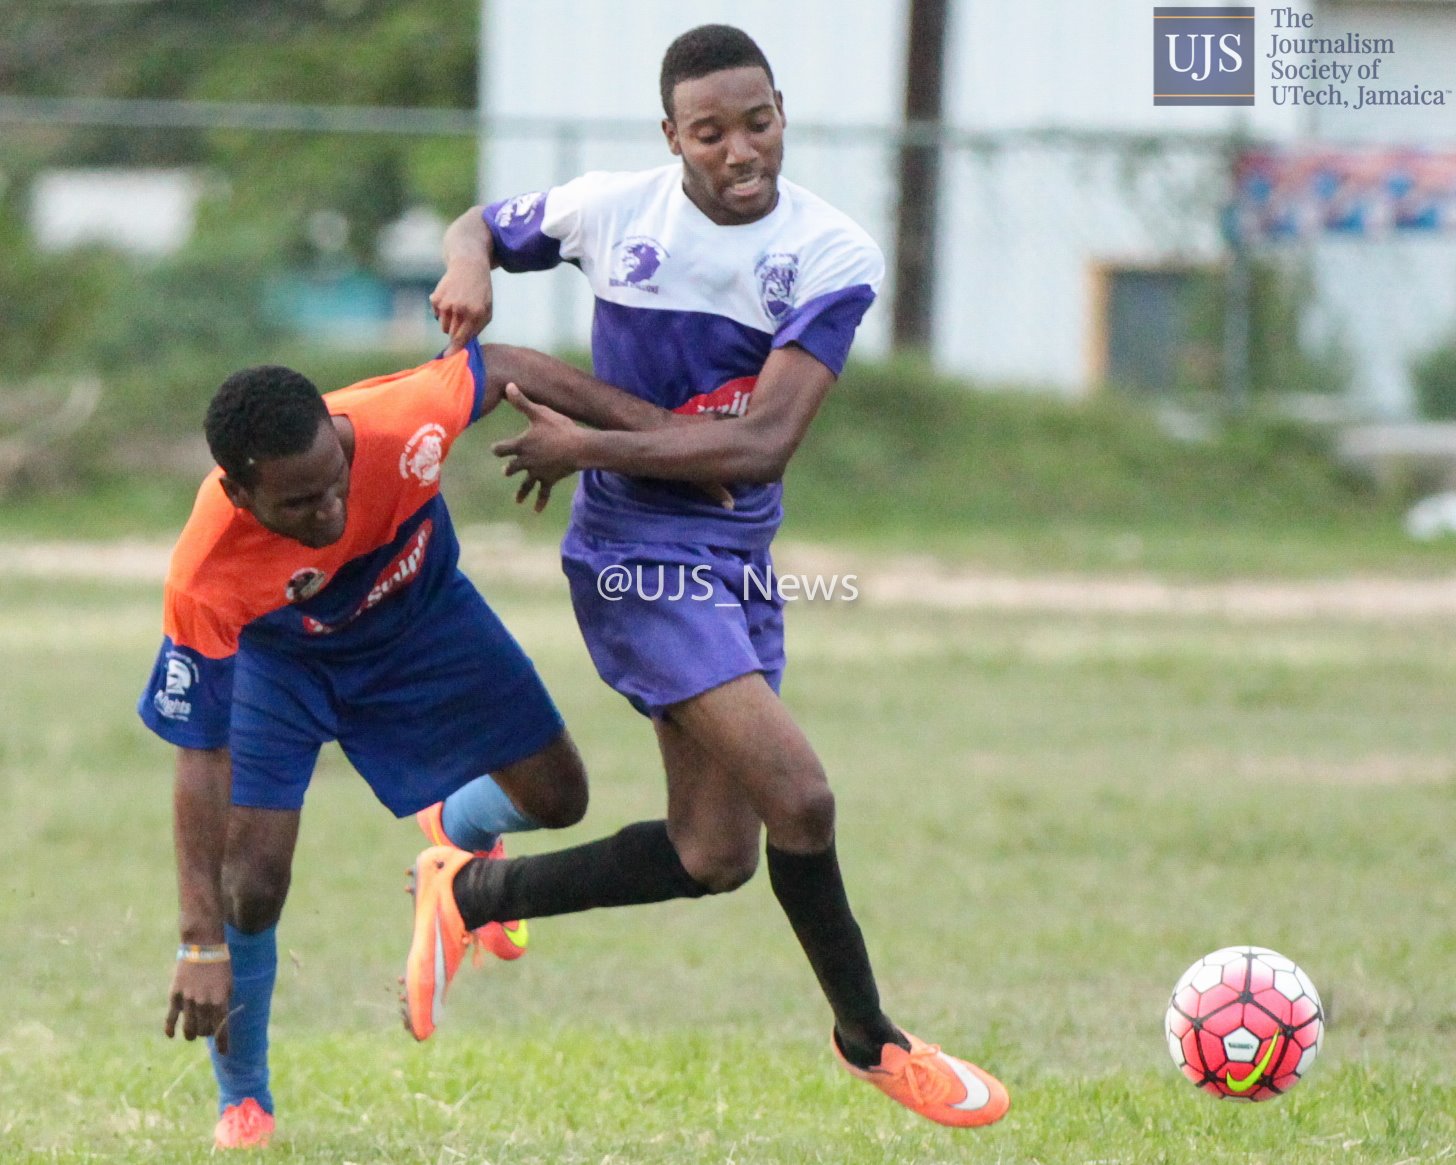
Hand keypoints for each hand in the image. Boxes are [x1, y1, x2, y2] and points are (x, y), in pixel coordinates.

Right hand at [165, 958, 233, 1053]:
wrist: (203, 946)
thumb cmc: (220, 965)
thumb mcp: (228, 984)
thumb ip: (224, 1003)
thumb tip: (220, 1020)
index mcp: (221, 1001)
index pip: (222, 1029)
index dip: (223, 1043)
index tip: (224, 1052)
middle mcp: (204, 1004)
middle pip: (204, 1031)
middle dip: (207, 1033)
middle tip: (207, 1030)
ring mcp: (188, 1001)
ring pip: (189, 1029)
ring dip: (192, 1034)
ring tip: (193, 1034)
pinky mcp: (175, 996)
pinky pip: (171, 1018)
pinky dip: (170, 1029)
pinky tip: (171, 1035)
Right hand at [430, 262, 493, 354]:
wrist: (469, 267)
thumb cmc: (480, 293)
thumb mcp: (487, 310)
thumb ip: (476, 329)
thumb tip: (462, 347)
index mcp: (474, 314)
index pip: (461, 338)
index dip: (454, 350)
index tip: (447, 358)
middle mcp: (459, 309)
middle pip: (451, 334)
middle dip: (456, 332)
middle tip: (463, 319)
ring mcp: (445, 303)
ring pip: (443, 326)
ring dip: (449, 322)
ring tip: (458, 308)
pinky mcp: (435, 298)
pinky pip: (436, 315)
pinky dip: (442, 312)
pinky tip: (450, 299)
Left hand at [491, 383, 584, 512]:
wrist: (578, 447)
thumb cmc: (559, 428)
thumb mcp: (539, 412)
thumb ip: (522, 402)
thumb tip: (508, 385)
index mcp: (521, 445)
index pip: (501, 449)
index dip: (498, 449)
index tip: (495, 449)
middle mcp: (526, 461)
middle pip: (512, 468)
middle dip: (510, 469)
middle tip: (507, 471)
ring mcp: (538, 472)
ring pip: (526, 484)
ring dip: (521, 491)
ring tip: (518, 499)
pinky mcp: (550, 479)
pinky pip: (543, 493)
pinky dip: (540, 502)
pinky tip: (536, 511)